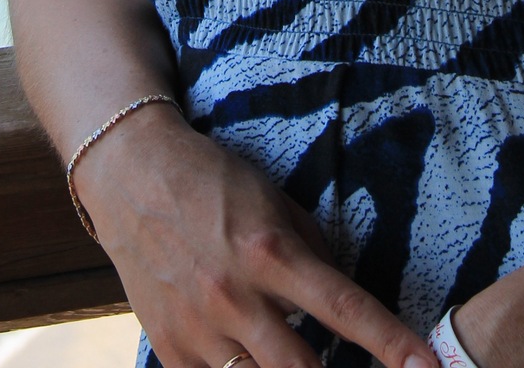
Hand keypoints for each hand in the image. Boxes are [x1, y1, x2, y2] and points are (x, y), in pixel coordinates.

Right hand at [75, 103, 436, 367]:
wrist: (133, 175)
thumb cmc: (213, 181)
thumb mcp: (275, 201)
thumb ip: (311, 254)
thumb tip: (341, 303)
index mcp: (270, 251)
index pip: (343, 307)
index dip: (390, 342)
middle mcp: (236, 297)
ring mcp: (199, 330)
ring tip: (296, 356)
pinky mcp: (170, 350)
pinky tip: (248, 357)